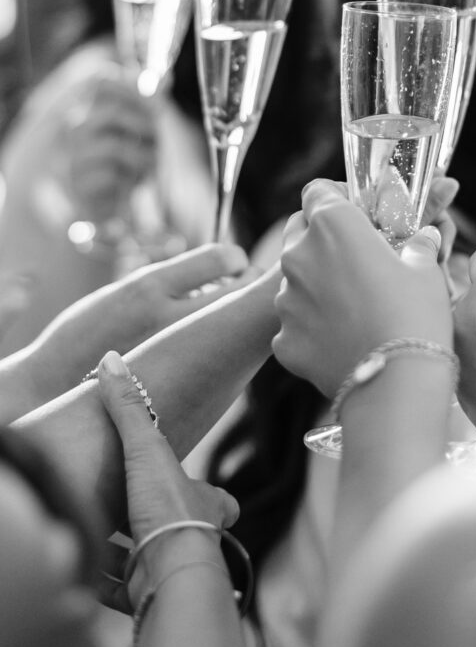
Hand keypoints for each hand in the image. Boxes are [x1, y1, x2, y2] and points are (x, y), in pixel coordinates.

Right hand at [28, 242, 258, 397]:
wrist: (55, 389)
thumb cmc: (89, 334)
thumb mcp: (125, 291)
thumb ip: (172, 281)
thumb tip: (223, 268)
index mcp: (148, 288)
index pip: (220, 257)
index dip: (235, 258)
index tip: (234, 262)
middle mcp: (167, 318)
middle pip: (241, 291)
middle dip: (249, 284)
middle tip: (243, 285)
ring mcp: (180, 354)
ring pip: (240, 326)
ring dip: (240, 317)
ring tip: (226, 316)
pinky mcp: (187, 382)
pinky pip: (227, 358)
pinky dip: (229, 347)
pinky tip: (213, 349)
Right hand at [65, 65, 155, 221]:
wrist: (104, 202)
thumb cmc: (123, 162)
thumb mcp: (140, 131)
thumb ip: (150, 105)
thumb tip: (167, 78)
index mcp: (91, 107)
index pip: (100, 80)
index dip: (131, 85)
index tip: (158, 101)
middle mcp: (77, 127)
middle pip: (114, 113)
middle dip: (147, 125)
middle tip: (158, 139)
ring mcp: (75, 154)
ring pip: (116, 146)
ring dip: (144, 156)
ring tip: (152, 163)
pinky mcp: (80, 182)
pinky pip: (111, 174)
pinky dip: (130, 179)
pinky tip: (131, 182)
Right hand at [97, 351, 239, 610]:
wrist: (170, 578)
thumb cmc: (170, 511)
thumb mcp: (147, 450)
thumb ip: (128, 408)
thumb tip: (111, 358)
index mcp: (202, 506)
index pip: (221, 502)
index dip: (218, 500)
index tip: (213, 497)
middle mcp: (193, 540)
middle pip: (183, 533)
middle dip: (162, 527)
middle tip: (138, 517)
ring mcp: (171, 570)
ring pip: (152, 562)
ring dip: (131, 555)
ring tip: (104, 543)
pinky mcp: (148, 596)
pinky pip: (127, 591)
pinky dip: (111, 585)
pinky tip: (95, 575)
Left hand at [272, 179, 452, 398]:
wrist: (395, 385)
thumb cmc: (415, 316)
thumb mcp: (425, 269)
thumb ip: (417, 244)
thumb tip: (424, 237)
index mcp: (332, 225)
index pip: (317, 191)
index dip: (337, 198)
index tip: (357, 213)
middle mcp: (298, 255)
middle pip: (300, 231)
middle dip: (323, 239)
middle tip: (357, 259)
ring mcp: (285, 299)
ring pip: (296, 279)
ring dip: (318, 284)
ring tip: (354, 306)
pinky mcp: (283, 338)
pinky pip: (295, 323)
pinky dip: (313, 327)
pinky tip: (343, 339)